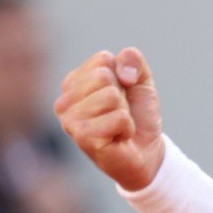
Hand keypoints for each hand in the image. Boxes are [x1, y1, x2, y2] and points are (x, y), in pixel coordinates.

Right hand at [53, 47, 164, 189]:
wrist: (146, 153)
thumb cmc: (138, 116)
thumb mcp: (141, 81)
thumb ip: (132, 60)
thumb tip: (122, 73)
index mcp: (74, 82)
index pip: (102, 59)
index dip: (123, 77)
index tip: (122, 96)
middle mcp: (65, 100)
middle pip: (104, 76)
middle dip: (123, 96)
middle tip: (121, 114)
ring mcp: (70, 119)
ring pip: (110, 96)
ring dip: (125, 113)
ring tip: (118, 126)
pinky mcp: (82, 136)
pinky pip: (118, 117)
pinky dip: (127, 127)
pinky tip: (118, 138)